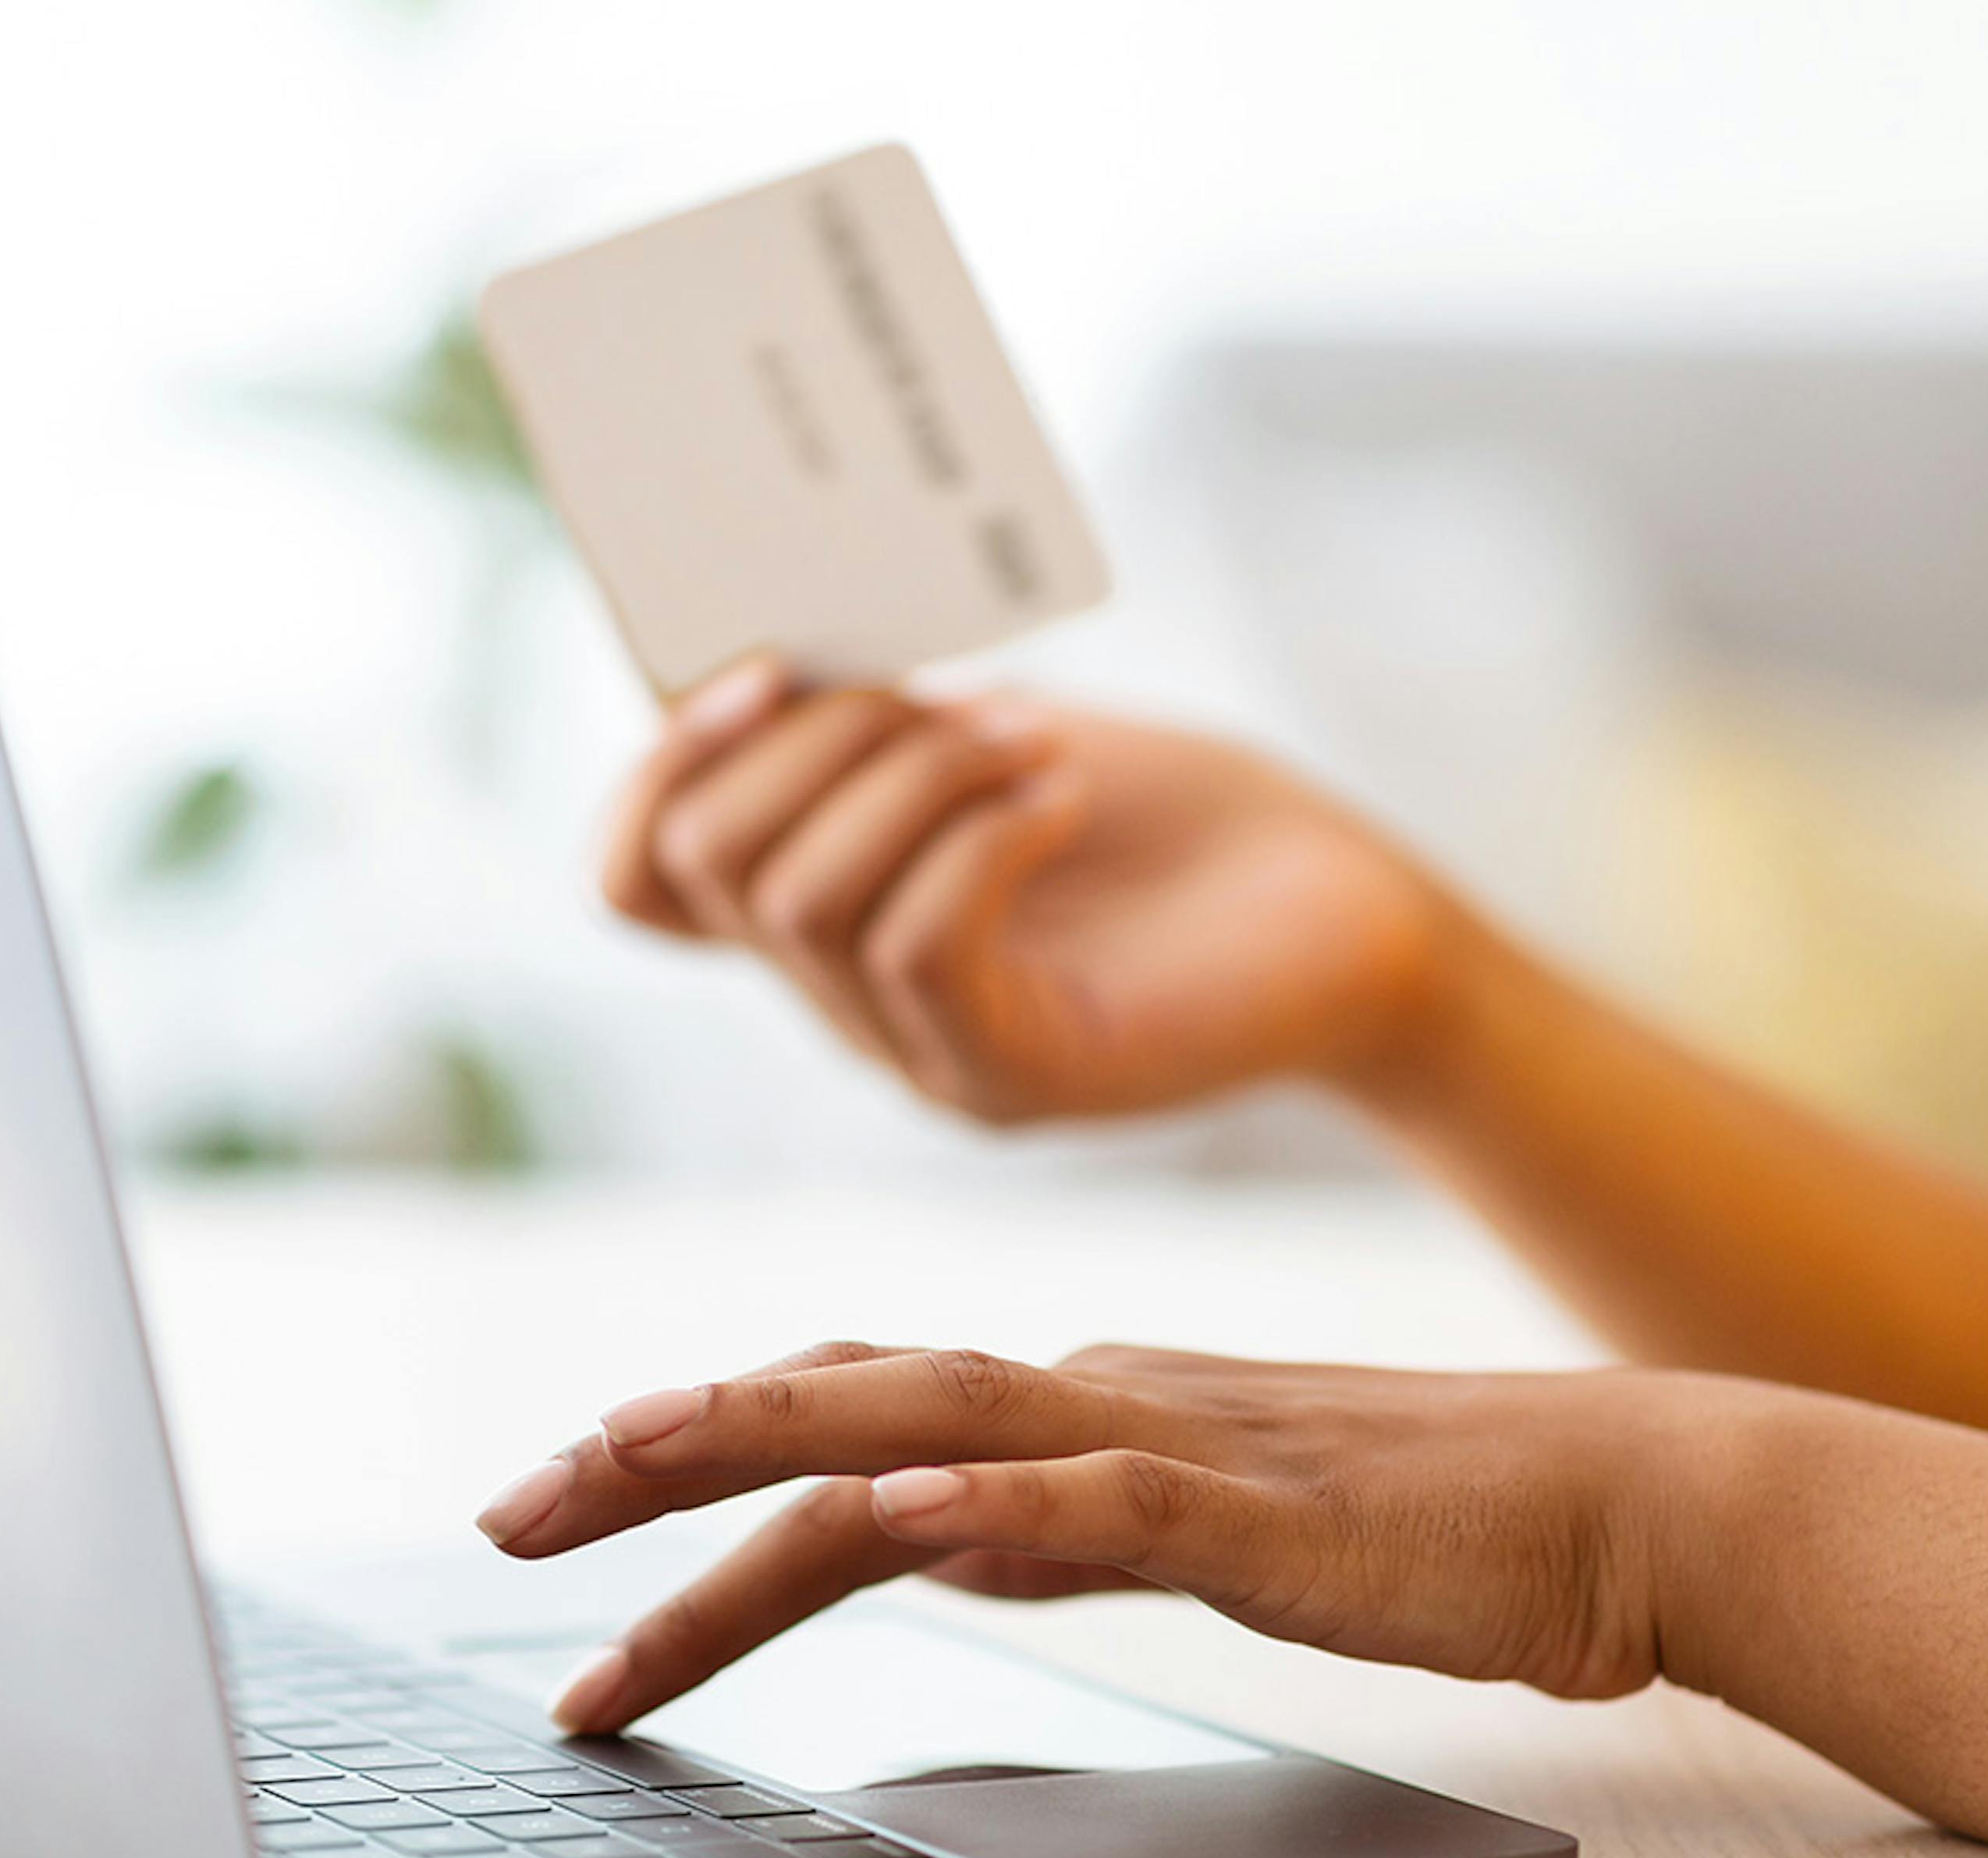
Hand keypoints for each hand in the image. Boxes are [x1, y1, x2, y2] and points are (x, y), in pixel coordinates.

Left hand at [473, 1340, 1744, 1734]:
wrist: (1620, 1503)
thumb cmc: (1410, 1524)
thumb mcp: (1187, 1525)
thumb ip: (1053, 1519)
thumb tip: (925, 1539)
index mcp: (1070, 1401)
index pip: (838, 1412)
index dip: (687, 1443)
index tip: (559, 1498)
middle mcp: (1091, 1397)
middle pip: (837, 1405)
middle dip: (657, 1452)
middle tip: (506, 1510)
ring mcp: (1175, 1445)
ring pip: (935, 1424)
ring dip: (769, 1444)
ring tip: (627, 1461)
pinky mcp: (1273, 1518)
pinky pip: (1118, 1507)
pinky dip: (1008, 1506)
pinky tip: (915, 1521)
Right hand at [600, 657, 1467, 1119]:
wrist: (1352, 919)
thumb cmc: (1182, 822)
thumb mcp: (1000, 735)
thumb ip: (881, 718)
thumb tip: (775, 649)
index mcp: (820, 916)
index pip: (635, 880)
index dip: (657, 768)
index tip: (764, 669)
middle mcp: (843, 1002)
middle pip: (702, 866)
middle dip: (812, 737)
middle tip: (951, 694)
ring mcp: (920, 1054)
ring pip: (804, 898)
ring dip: (913, 774)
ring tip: (1036, 740)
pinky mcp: (1016, 1078)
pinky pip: (920, 943)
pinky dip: (983, 834)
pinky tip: (1067, 797)